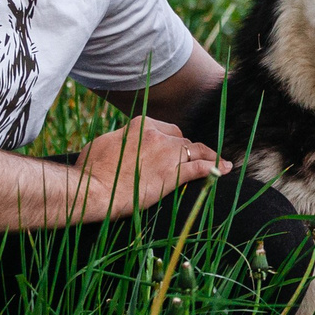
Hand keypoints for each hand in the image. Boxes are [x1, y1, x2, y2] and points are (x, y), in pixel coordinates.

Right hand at [76, 116, 226, 218]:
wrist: (93, 189)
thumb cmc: (90, 169)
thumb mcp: (103, 144)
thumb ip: (120, 140)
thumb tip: (120, 143)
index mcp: (140, 125)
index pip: (165, 128)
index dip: (170, 140)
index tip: (172, 148)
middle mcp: (157, 135)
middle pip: (181, 139)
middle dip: (186, 148)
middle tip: (190, 158)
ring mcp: (167, 154)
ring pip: (194, 150)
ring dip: (206, 155)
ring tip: (219, 161)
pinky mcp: (173, 175)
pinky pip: (200, 168)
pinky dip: (215, 167)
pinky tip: (224, 169)